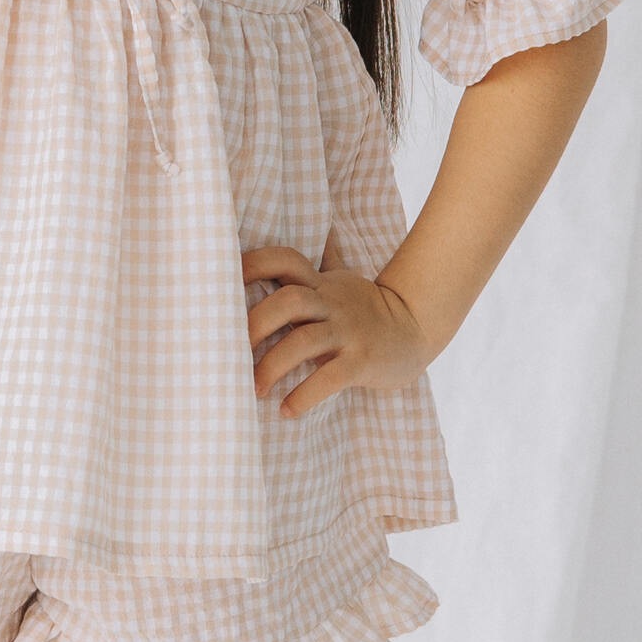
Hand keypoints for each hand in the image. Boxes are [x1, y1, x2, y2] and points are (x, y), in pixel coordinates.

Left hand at [241, 240, 432, 416]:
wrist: (415, 329)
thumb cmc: (367, 308)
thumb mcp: (341, 281)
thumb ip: (319, 263)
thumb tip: (312, 231)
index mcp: (320, 284)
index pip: (285, 260)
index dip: (255, 264)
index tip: (226, 280)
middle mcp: (332, 303)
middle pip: (288, 301)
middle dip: (255, 324)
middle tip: (230, 351)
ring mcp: (348, 332)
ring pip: (303, 342)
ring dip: (272, 367)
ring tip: (255, 389)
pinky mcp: (362, 361)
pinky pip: (329, 378)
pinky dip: (304, 396)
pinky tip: (287, 410)